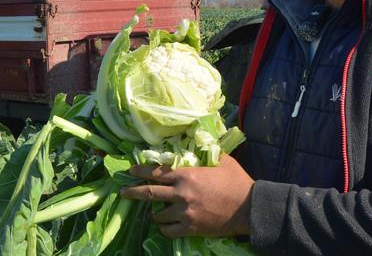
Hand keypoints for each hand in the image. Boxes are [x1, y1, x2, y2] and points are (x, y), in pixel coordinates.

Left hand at [120, 154, 252, 237]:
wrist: (249, 208)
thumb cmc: (236, 181)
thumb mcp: (222, 160)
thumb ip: (205, 152)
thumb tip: (197, 141)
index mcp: (187, 175)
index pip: (156, 172)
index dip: (141, 171)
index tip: (131, 171)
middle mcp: (181, 194)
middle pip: (149, 193)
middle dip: (132, 192)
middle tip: (122, 192)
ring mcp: (185, 213)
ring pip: (158, 214)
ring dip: (153, 212)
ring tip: (151, 212)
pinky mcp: (191, 228)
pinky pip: (168, 231)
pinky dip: (164, 227)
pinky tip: (164, 224)